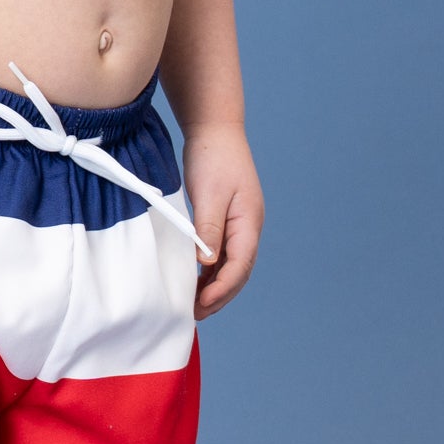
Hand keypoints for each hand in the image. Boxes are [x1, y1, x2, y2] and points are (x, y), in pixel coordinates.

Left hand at [183, 123, 262, 319]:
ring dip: (215, 287)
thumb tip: (207, 262)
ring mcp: (239, 225)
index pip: (240, 265)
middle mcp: (249, 227)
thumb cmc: (213, 157)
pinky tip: (195, 280)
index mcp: (249, 222)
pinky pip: (222, 254)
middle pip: (239, 271)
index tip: (202, 305)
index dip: (222, 289)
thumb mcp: (209, 193)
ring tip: (194, 305)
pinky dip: (211, 271)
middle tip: (196, 315)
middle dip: (220, 296)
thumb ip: (209, 228)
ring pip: (231, 266)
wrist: (215, 129)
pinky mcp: (226, 220)